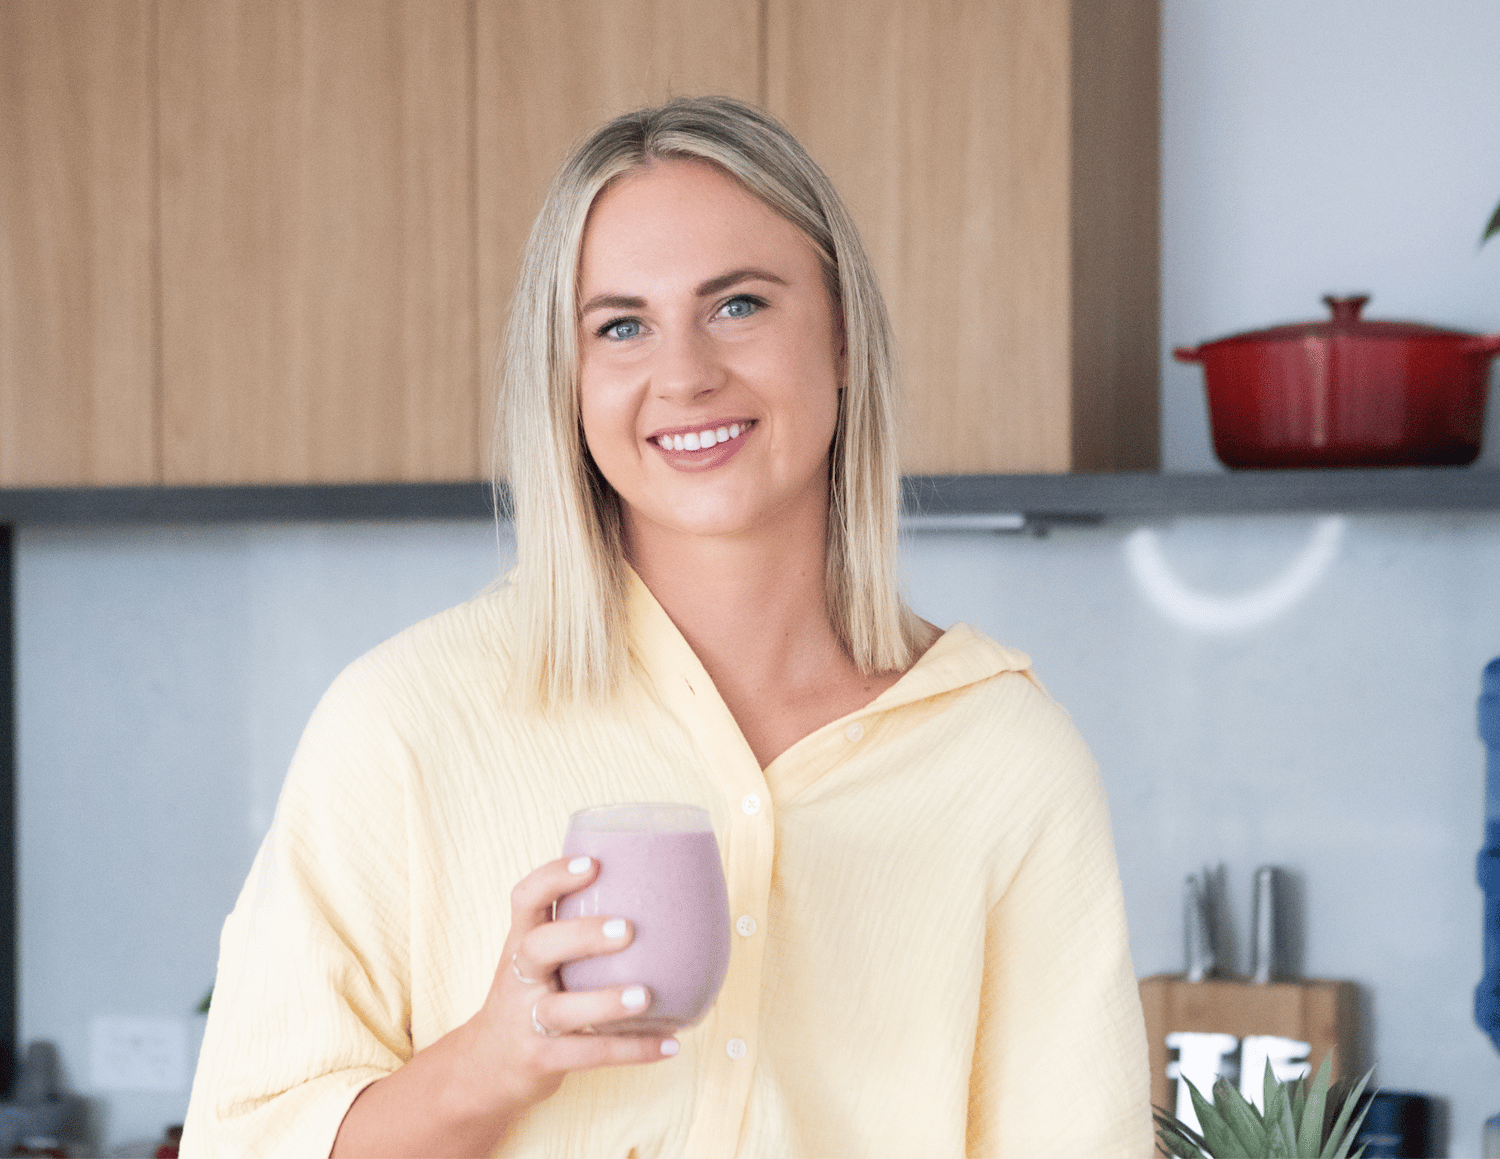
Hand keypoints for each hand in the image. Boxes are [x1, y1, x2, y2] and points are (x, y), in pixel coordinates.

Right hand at [458, 855, 678, 1108]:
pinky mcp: (542, 1059)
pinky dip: (632, 1050)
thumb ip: (577, 933)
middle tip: (627, 929)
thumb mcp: (539, 961)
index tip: (593, 864)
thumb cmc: (531, 996)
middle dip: (581, 936)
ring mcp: (527, 1020)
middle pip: (538, 948)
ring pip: (561, 1010)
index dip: (554, 878)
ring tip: (646, 996)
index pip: (525, 899)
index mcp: (521, 943)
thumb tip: (661, 899)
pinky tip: (670, 1044)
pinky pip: (589, 1055)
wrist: (488, 1066)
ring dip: (606, 1002)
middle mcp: (519, 978)